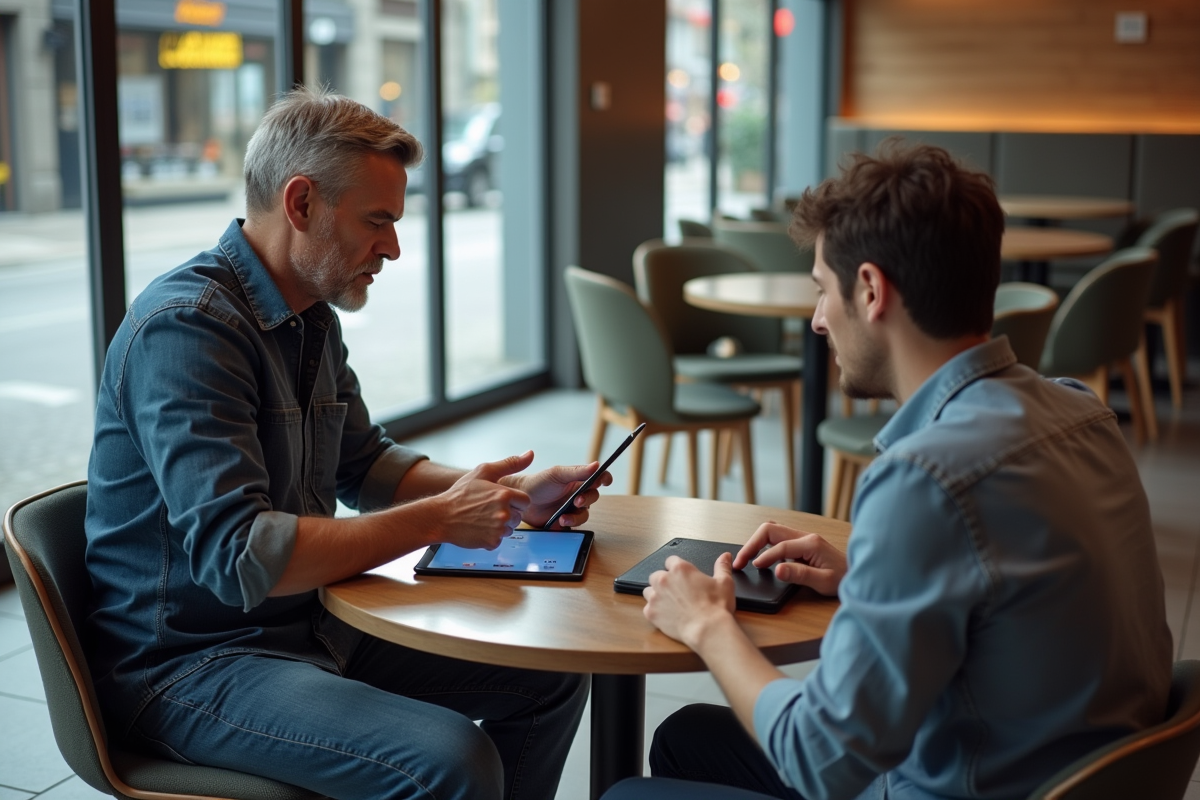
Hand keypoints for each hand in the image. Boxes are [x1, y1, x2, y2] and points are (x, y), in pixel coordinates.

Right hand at [438, 452, 533, 549]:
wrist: (441, 516)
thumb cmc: (460, 494)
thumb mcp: (483, 472)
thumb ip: (510, 463)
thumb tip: (530, 454)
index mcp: (504, 494)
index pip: (525, 501)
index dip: (514, 500)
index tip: (501, 500)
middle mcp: (504, 513)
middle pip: (519, 516)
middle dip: (508, 513)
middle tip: (488, 509)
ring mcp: (498, 529)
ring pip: (510, 529)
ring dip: (500, 525)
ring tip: (483, 518)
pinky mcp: (492, 542)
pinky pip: (499, 540)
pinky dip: (491, 536)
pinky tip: (479, 528)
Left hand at [508, 456, 612, 528]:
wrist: (521, 500)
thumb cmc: (538, 483)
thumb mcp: (557, 474)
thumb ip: (577, 471)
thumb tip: (597, 465)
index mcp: (578, 479)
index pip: (598, 478)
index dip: (604, 478)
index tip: (605, 481)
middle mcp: (578, 493)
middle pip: (594, 496)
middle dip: (588, 499)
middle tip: (577, 500)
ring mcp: (572, 508)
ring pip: (585, 514)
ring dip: (578, 516)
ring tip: (564, 517)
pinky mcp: (565, 521)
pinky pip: (575, 525)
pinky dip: (570, 524)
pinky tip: (560, 521)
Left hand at [643, 553, 736, 648]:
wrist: (708, 629)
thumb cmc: (716, 606)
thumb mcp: (724, 582)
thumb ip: (722, 566)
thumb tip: (725, 556)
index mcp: (680, 569)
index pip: (671, 561)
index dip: (676, 568)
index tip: (681, 575)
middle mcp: (664, 580)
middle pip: (656, 575)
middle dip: (664, 581)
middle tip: (677, 591)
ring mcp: (655, 597)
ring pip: (648, 591)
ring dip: (656, 594)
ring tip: (669, 603)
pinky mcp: (651, 613)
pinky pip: (647, 608)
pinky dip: (655, 611)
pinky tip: (666, 615)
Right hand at [732, 521, 846, 595]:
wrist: (859, 575)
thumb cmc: (844, 580)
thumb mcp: (823, 582)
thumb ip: (799, 574)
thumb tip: (777, 569)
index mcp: (810, 543)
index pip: (779, 547)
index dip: (763, 557)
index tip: (751, 567)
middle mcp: (806, 536)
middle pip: (770, 530)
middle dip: (752, 543)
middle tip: (740, 560)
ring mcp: (804, 538)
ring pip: (773, 531)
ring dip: (757, 542)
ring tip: (746, 557)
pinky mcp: (803, 543)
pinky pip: (778, 538)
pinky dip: (765, 545)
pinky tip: (762, 558)